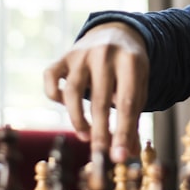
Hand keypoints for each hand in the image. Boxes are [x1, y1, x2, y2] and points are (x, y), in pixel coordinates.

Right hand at [43, 22, 148, 162]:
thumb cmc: (129, 68)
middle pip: (100, 99)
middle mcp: (104, 53)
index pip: (127, 102)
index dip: (123, 132)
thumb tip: (128, 153)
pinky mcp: (64, 56)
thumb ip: (133, 118)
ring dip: (78, 119)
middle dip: (100, 132)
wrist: (116, 33)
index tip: (119, 157)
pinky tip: (67, 107)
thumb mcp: (139, 87)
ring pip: (72, 91)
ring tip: (86, 136)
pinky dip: (54, 95)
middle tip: (100, 155)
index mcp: (130, 60)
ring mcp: (81, 53)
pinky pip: (50, 77)